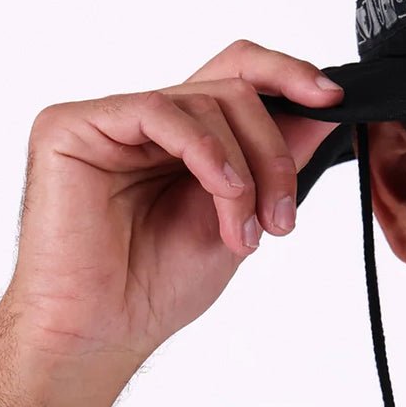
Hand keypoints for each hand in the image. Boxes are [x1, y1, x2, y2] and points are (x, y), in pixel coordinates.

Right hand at [0, 38, 343, 369]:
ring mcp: (110, 120)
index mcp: (183, 138)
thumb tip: (322, 113)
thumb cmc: (156, 286)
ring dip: (244, 171)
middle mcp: (147, 122)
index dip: (287, 74)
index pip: (237, 75)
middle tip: (281, 216)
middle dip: (275, 153)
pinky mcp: (72, 126)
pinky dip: (206, 151)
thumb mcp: (244, 217)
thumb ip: (276, 162)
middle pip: (235, 89)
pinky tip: (221, 191)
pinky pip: (159, 111)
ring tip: (242, 230)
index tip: (332, 98)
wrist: (102, 332)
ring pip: (208, 102)